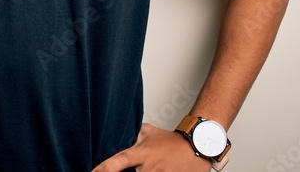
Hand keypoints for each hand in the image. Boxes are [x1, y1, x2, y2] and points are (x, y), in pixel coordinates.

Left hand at [92, 122, 211, 171]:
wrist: (196, 147)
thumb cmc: (173, 141)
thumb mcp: (149, 132)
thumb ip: (134, 135)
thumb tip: (121, 135)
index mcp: (141, 154)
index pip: (117, 163)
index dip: (103, 169)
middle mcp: (148, 168)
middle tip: (122, 168)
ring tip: (142, 167)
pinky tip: (154, 170)